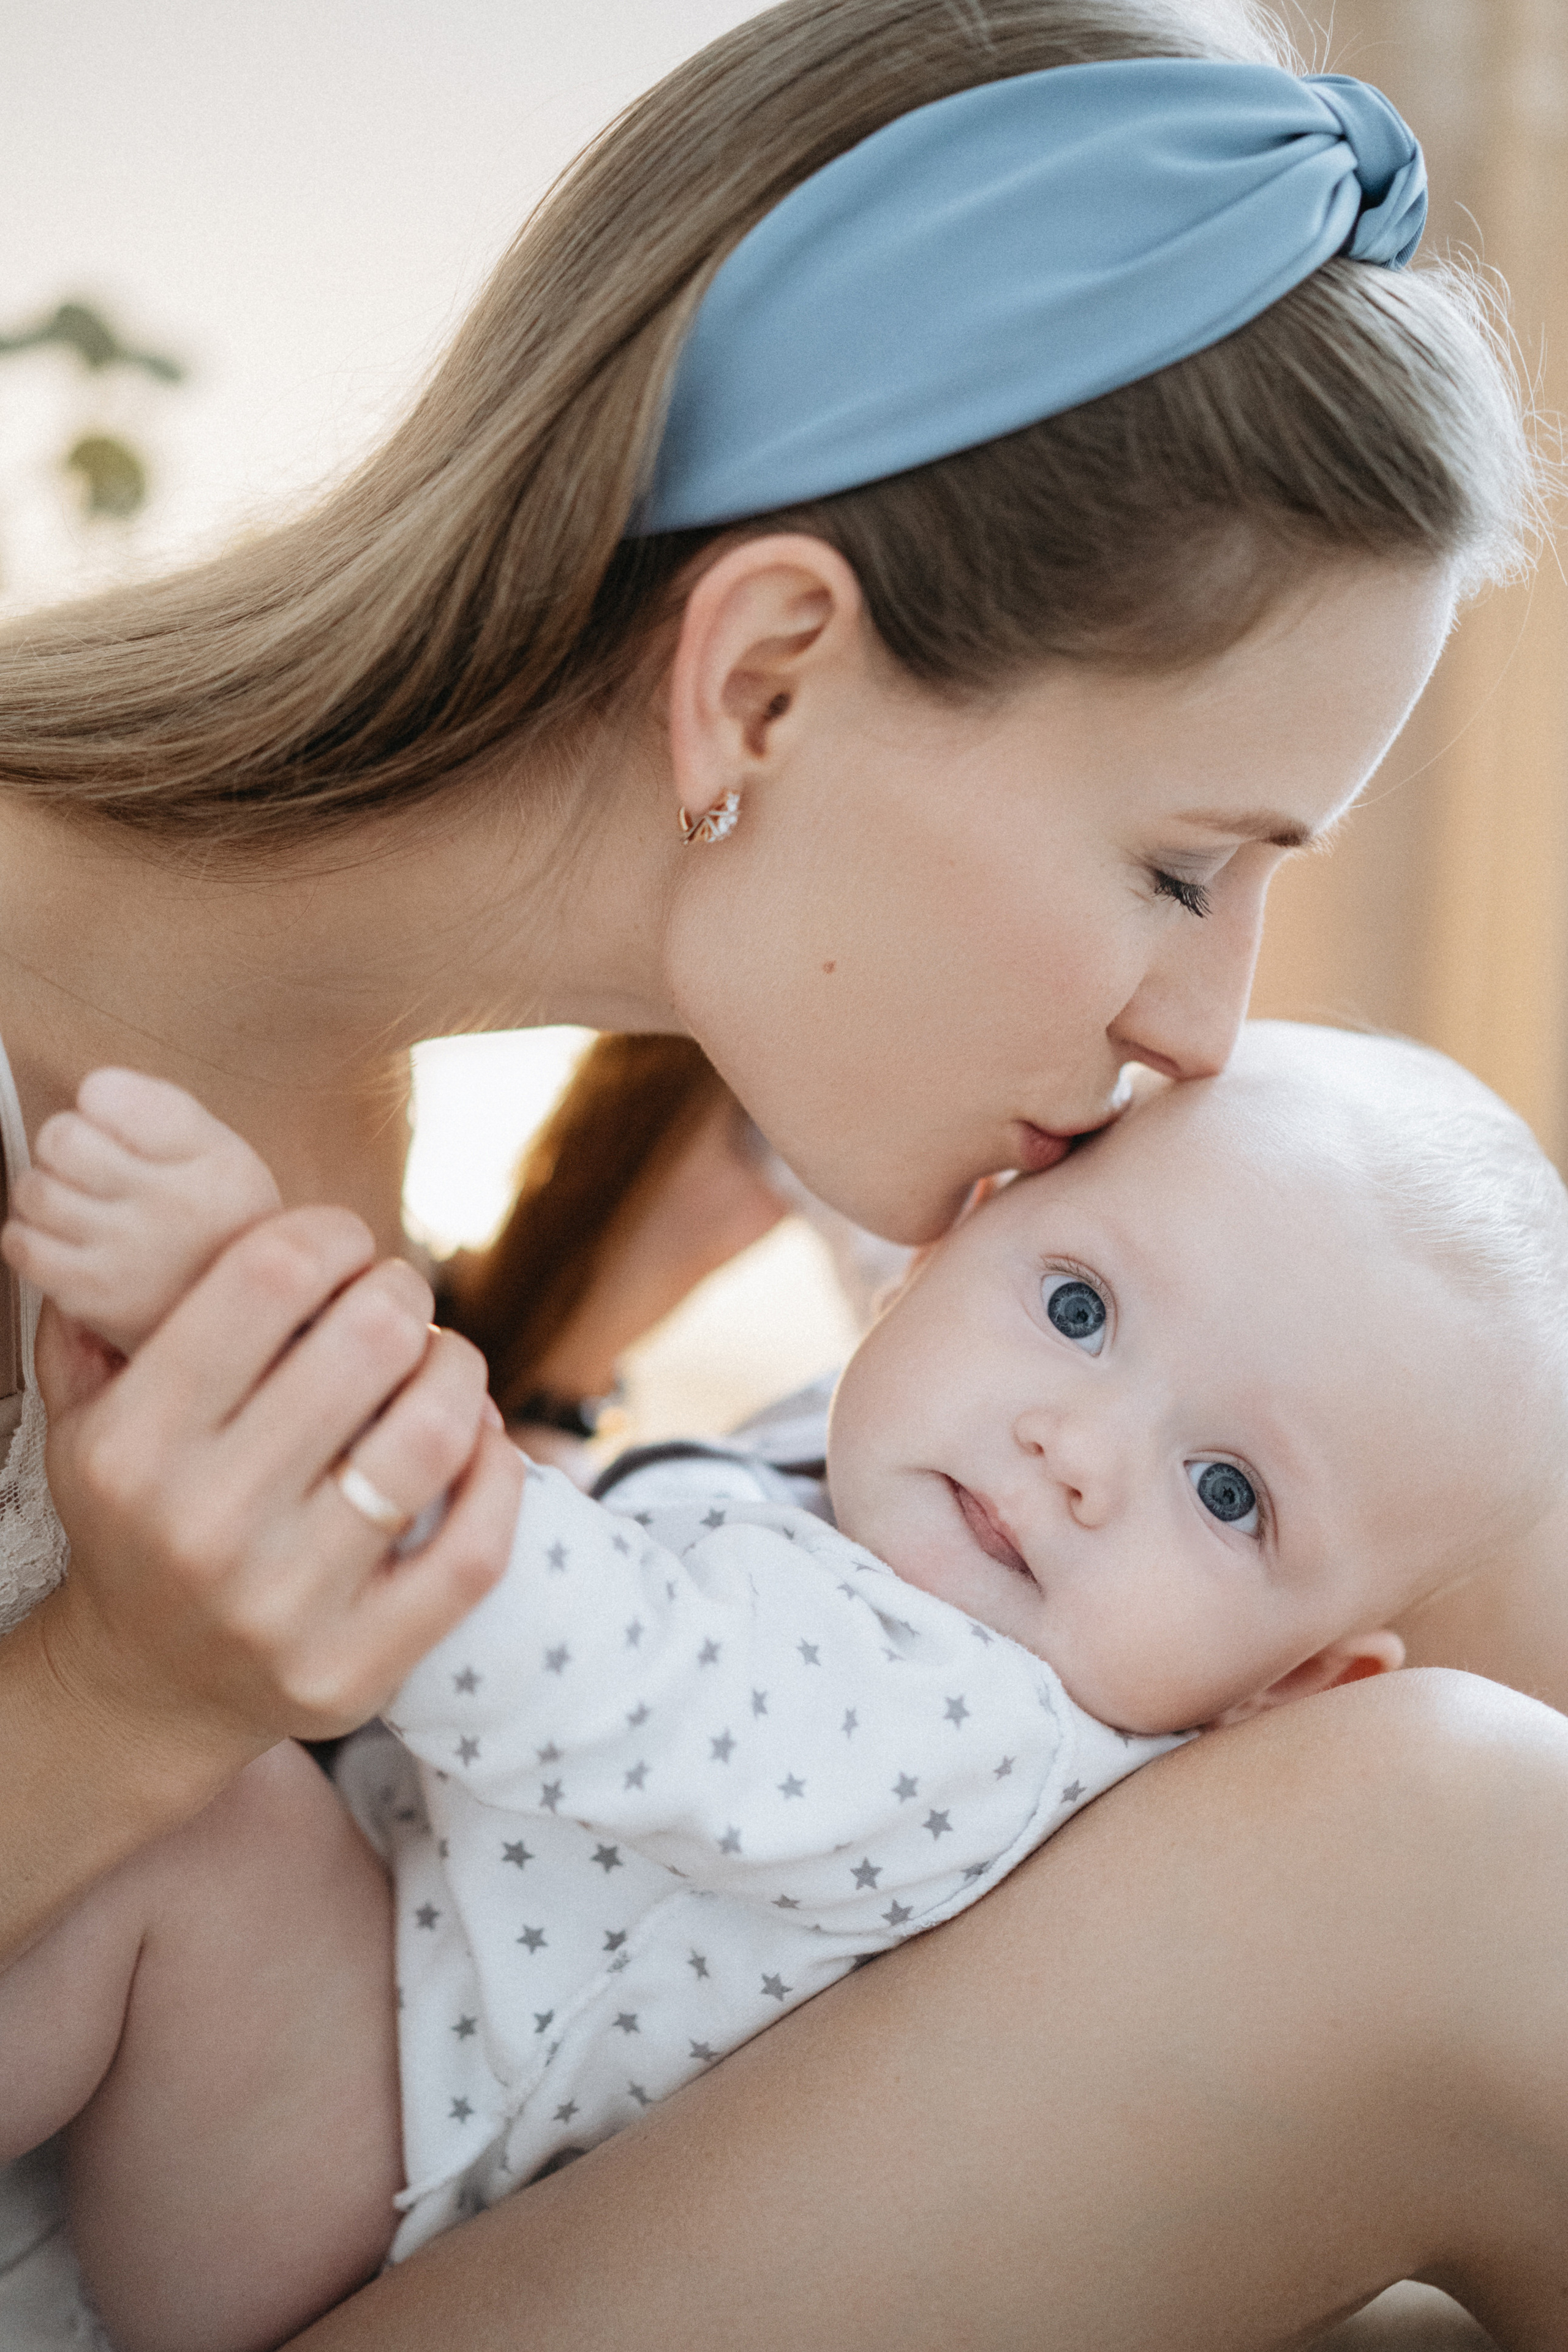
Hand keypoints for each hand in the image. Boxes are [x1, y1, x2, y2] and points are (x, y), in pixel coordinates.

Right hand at [33, 1206, 522, 1759]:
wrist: (145, 1690)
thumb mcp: (84, 1421)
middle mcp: (204, 1524)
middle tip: (398, 1301)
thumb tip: (150, 1207)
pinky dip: (498, 1473)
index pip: (269, 1275)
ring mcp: (284, 1604)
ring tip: (443, 1361)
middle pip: (368, 1340)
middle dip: (402, 1295)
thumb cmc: (136, 1522)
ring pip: (432, 1437)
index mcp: (134, 1444)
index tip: (344, 1245)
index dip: (330, 1236)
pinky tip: (481, 1440)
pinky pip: (474, 1548)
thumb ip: (99, 1316)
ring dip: (460, 1369)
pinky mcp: (355, 1668)